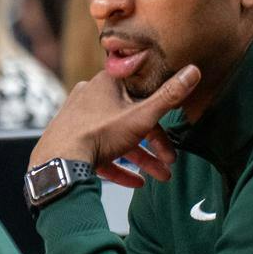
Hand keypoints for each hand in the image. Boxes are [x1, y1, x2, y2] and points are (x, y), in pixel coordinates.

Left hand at [32, 68, 200, 188]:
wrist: (59, 160)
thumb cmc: (99, 132)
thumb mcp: (142, 115)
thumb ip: (169, 97)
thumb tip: (194, 70)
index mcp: (107, 83)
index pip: (142, 94)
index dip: (161, 115)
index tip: (175, 132)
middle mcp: (90, 96)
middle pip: (131, 119)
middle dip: (154, 145)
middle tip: (169, 162)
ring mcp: (79, 119)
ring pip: (117, 138)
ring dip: (140, 158)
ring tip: (159, 177)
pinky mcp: (72, 140)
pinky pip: (100, 153)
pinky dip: (118, 166)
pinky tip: (135, 183)